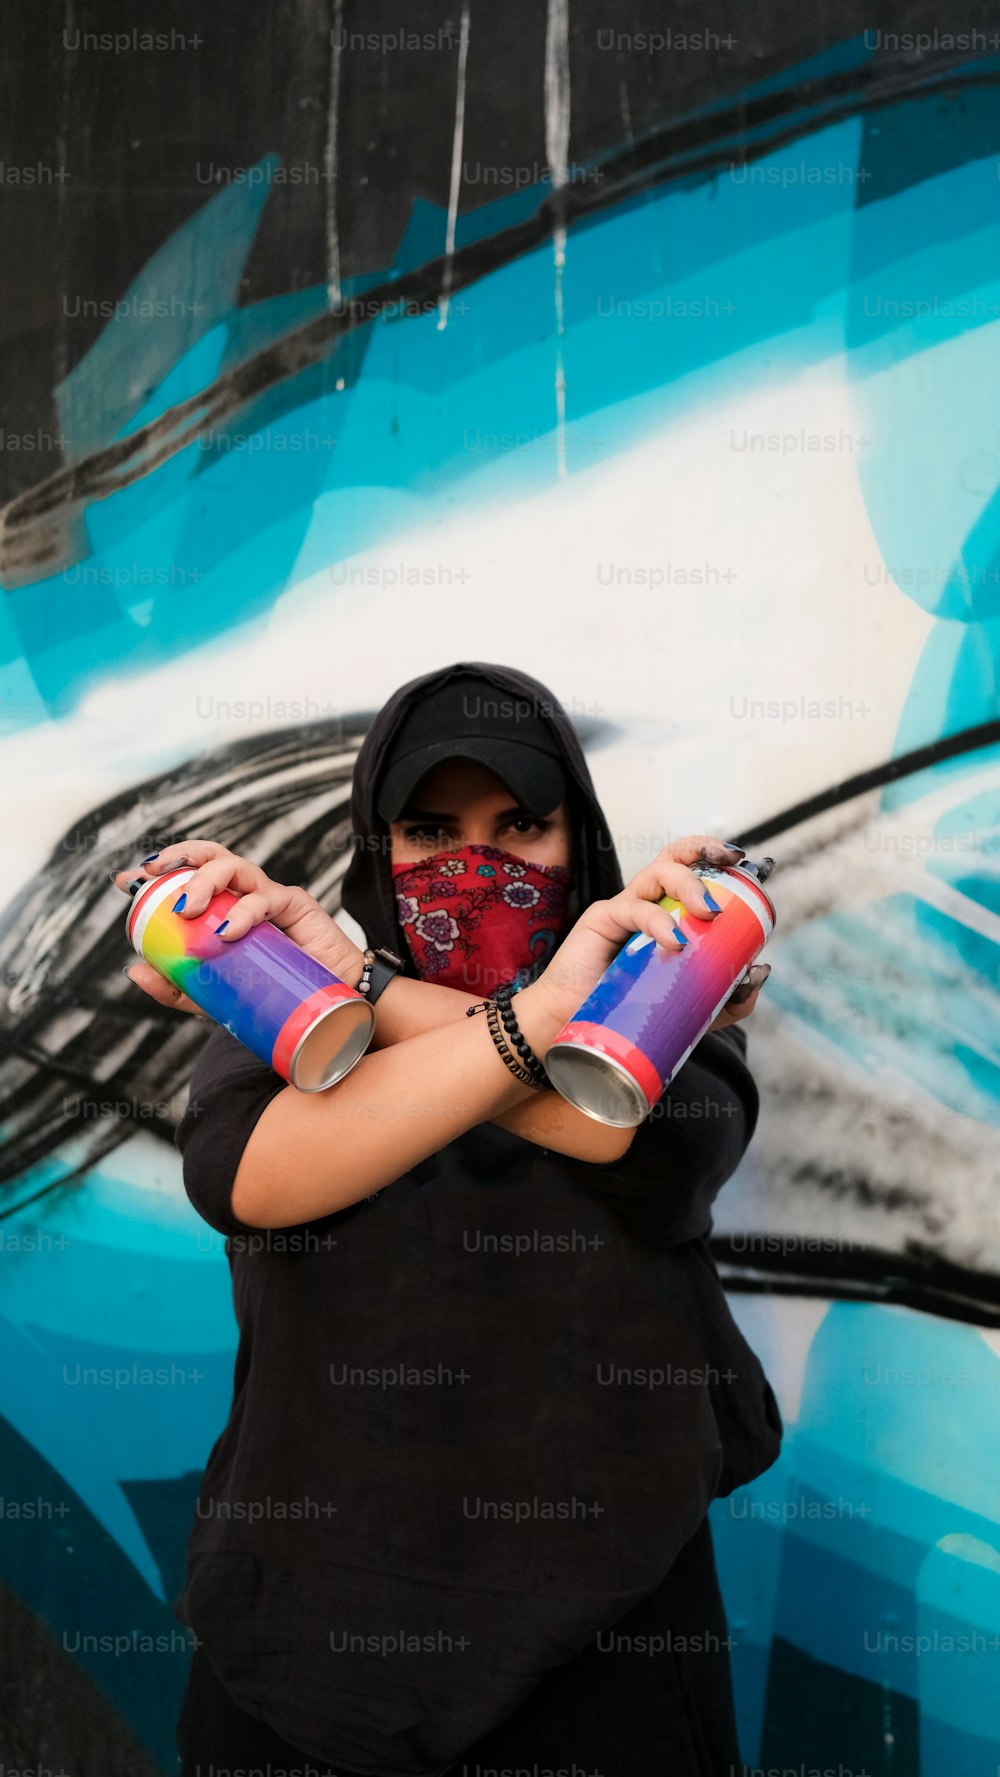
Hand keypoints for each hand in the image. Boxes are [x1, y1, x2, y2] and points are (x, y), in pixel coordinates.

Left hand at [112, 839, 364, 1015]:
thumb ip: (177, 986)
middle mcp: (242, 894)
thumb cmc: (272, 994)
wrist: (326, 1008)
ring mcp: (268, 896)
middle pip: (209, 857)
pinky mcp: (295, 904)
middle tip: (153, 876)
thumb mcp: (213, 996)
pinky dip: (242, 912)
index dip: (158, 869)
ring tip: (187, 909)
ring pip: (233, 866)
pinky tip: (227, 932)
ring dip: (204, 879)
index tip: (126, 879)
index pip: (188, 876)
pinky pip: (264, 898)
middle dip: (178, 857)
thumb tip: (134, 970)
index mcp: (222, 907)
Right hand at [521, 836, 769, 1031]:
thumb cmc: (629, 1013)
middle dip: (706, 849)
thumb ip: (727, 995)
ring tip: (709, 912)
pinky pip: (634, 908)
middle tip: (732, 862)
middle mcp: (648, 904)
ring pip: (658, 871)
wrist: (580, 1033)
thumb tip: (759, 971)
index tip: (751, 869)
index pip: (696, 874)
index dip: (720, 862)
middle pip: (676, 856)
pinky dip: (658, 922)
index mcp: (669, 915)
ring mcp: (625, 909)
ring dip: (690, 883)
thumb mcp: (693, 1009)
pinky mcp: (601, 919)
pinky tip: (675, 943)